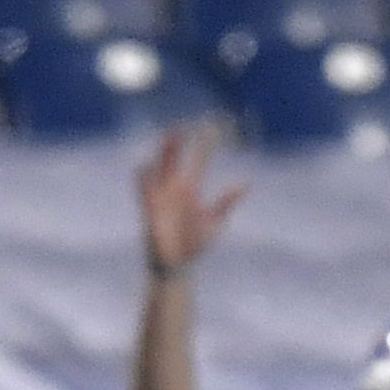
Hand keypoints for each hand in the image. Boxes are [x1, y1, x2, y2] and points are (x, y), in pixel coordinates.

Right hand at [138, 124, 244, 275]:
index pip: (198, 159)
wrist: (177, 265)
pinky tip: (146, 166)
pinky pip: (143, 189)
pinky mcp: (149, 209)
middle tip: (183, 124)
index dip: (204, 143)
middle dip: (178, 142)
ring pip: (159, 168)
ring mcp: (160, 196)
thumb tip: (245, 182)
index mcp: (190, 188)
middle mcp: (174, 187)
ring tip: (169, 138)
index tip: (210, 125)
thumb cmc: (193, 244)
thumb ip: (226, 202)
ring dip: (163, 154)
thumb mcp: (214, 222)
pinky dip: (143, 178)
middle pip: (174, 158)